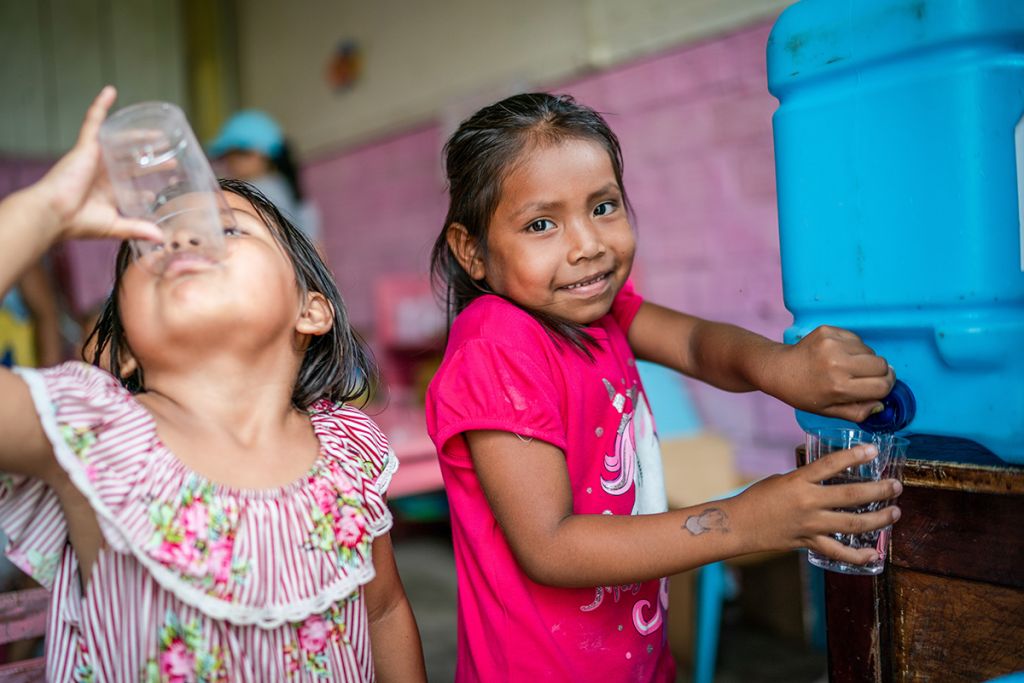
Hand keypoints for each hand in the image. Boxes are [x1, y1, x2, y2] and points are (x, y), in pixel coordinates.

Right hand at [27, 86, 161, 242]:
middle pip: (132, 163)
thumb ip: (138, 229)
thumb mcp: (115, 226)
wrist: (55, 212)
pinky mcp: (85, 147)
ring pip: (121, 143)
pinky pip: (93, 121)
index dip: (147, 187)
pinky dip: (101, 106)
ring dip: (140, 138)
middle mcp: (101, 173)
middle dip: (152, 162)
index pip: (131, 186)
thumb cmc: (78, 222)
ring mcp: (94, 158)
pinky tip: (110, 92)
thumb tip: (161, 239)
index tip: (163, 188)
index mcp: (106, 192)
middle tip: (172, 160)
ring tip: (161, 137)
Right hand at [734, 444, 901, 564]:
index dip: (854, 456)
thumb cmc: (757, 498)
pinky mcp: (808, 542)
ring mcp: (810, 524)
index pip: (831, 464)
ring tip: (895, 513)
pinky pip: (838, 551)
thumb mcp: (782, 479)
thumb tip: (830, 478)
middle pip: (852, 496)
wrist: (738, 525)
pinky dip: (858, 555)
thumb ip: (807, 480)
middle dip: (879, 491)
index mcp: (798, 481)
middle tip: (895, 486)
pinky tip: (875, 553)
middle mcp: (807, 502)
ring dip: (878, 519)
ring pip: (852, 524)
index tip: (873, 450)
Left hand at [769, 325, 893, 421]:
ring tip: (846, 366)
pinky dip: (853, 347)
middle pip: (882, 365)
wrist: (779, 369)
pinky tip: (837, 354)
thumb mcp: (829, 411)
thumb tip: (881, 404)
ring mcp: (833, 344)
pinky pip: (856, 338)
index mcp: (839, 387)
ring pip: (870, 350)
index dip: (886, 387)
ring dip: (865, 359)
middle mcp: (838, 363)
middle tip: (866, 376)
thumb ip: (858, 411)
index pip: (882, 385)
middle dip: (879, 372)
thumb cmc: (803, 393)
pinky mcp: (829, 330)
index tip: (881, 387)